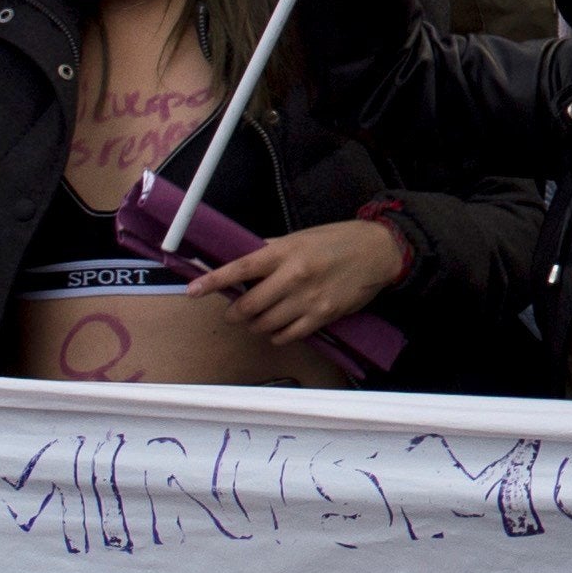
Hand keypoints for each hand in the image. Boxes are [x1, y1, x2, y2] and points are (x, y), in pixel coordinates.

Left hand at [185, 218, 408, 345]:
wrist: (379, 251)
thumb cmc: (338, 240)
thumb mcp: (302, 236)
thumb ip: (272, 248)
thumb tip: (243, 258)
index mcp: (286, 251)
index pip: (241, 268)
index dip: (214, 281)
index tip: (192, 291)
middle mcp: (294, 275)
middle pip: (249, 305)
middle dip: (235, 313)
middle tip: (234, 313)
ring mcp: (309, 298)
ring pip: (265, 324)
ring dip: (256, 325)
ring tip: (259, 319)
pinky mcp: (323, 316)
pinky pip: (287, 336)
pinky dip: (276, 335)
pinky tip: (278, 329)